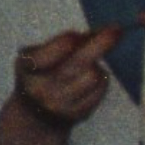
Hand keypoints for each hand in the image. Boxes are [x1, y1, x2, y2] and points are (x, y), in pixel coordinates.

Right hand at [0, 24, 121, 144]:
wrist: (36, 114)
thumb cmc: (42, 74)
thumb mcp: (39, 54)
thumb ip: (64, 43)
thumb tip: (101, 32)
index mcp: (27, 67)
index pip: (48, 53)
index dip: (65, 42)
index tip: (76, 34)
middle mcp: (41, 88)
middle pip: (78, 63)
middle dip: (100, 44)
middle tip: (117, 30)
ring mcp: (60, 104)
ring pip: (93, 76)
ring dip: (95, 66)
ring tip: (86, 66)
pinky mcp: (78, 114)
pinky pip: (100, 90)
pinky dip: (100, 80)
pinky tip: (89, 80)